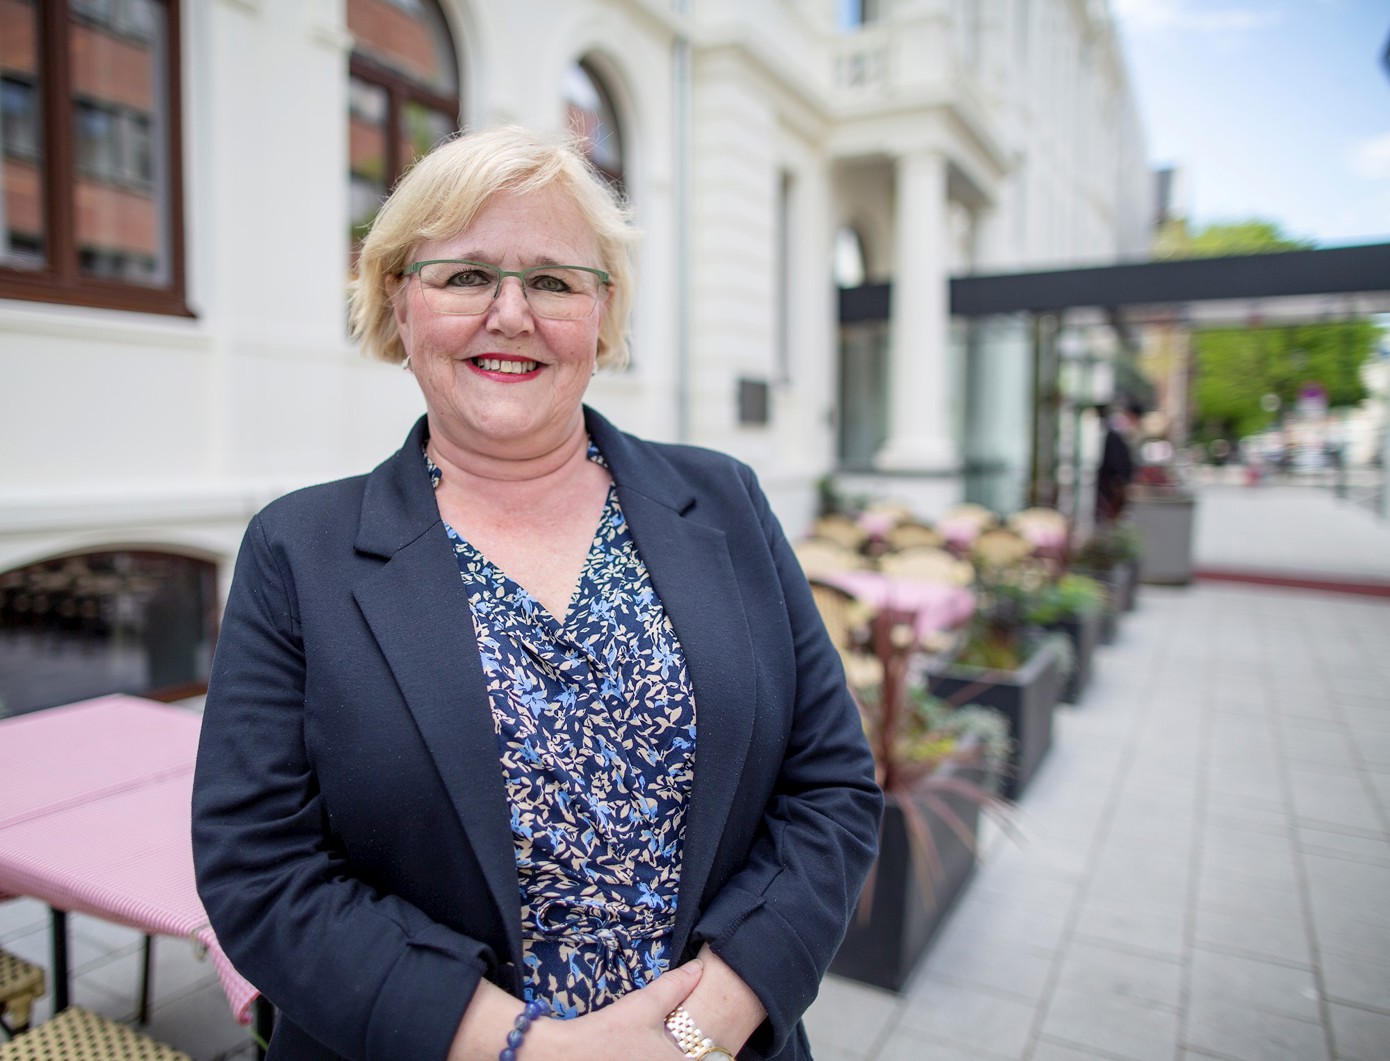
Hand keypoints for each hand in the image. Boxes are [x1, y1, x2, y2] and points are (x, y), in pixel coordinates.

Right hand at [523, 960, 703, 1059]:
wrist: (565, 1055)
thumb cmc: (606, 1033)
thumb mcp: (645, 1005)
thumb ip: (675, 986)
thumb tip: (698, 968)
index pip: (712, 1058)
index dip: (712, 1050)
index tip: (707, 1040)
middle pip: (696, 1059)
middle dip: (694, 1050)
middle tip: (686, 1039)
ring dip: (676, 1053)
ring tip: (665, 1043)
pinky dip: (657, 1058)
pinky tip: (645, 1051)